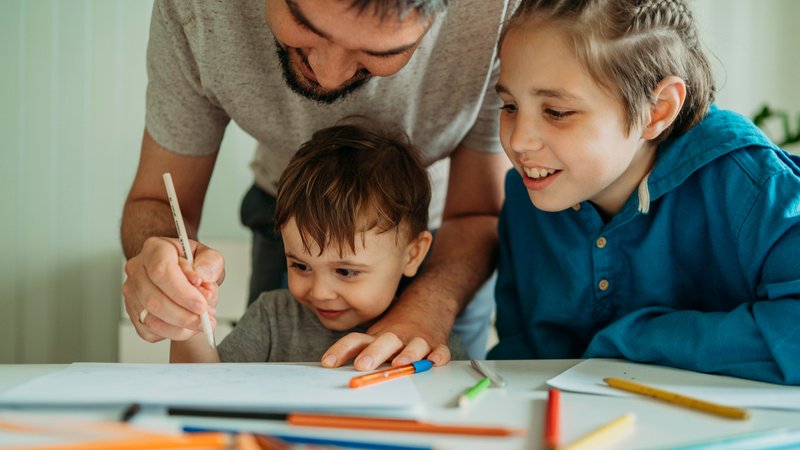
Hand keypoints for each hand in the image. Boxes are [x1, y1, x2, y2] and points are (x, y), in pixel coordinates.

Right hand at [122, 236, 222, 341]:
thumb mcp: (210, 257)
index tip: (202, 304)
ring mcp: (132, 292)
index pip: (162, 270)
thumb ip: (210, 263)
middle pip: (154, 299)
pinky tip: (187, 326)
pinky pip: (150, 332)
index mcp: (155, 249)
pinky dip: (173, 333)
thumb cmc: (193, 265)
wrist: (183, 275)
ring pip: (151, 319)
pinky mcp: (133, 312)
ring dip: (181, 327)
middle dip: (184, 315)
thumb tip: (203, 276)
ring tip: (201, 323)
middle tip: (205, 319)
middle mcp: (137, 270)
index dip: (182, 291)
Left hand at [321, 293, 453, 370]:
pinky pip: (440, 350)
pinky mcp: (437, 343)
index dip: (342, 350)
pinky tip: (435, 361)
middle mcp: (397, 337)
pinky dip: (439, 356)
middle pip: (385, 342)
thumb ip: (359, 350)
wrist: (429, 301)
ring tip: (401, 363)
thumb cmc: (398, 326)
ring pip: (415, 345)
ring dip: (408, 355)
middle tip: (362, 365)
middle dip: (374, 354)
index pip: (357, 340)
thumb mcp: (376, 335)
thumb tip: (332, 367)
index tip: (328, 362)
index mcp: (378, 336)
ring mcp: (418, 339)